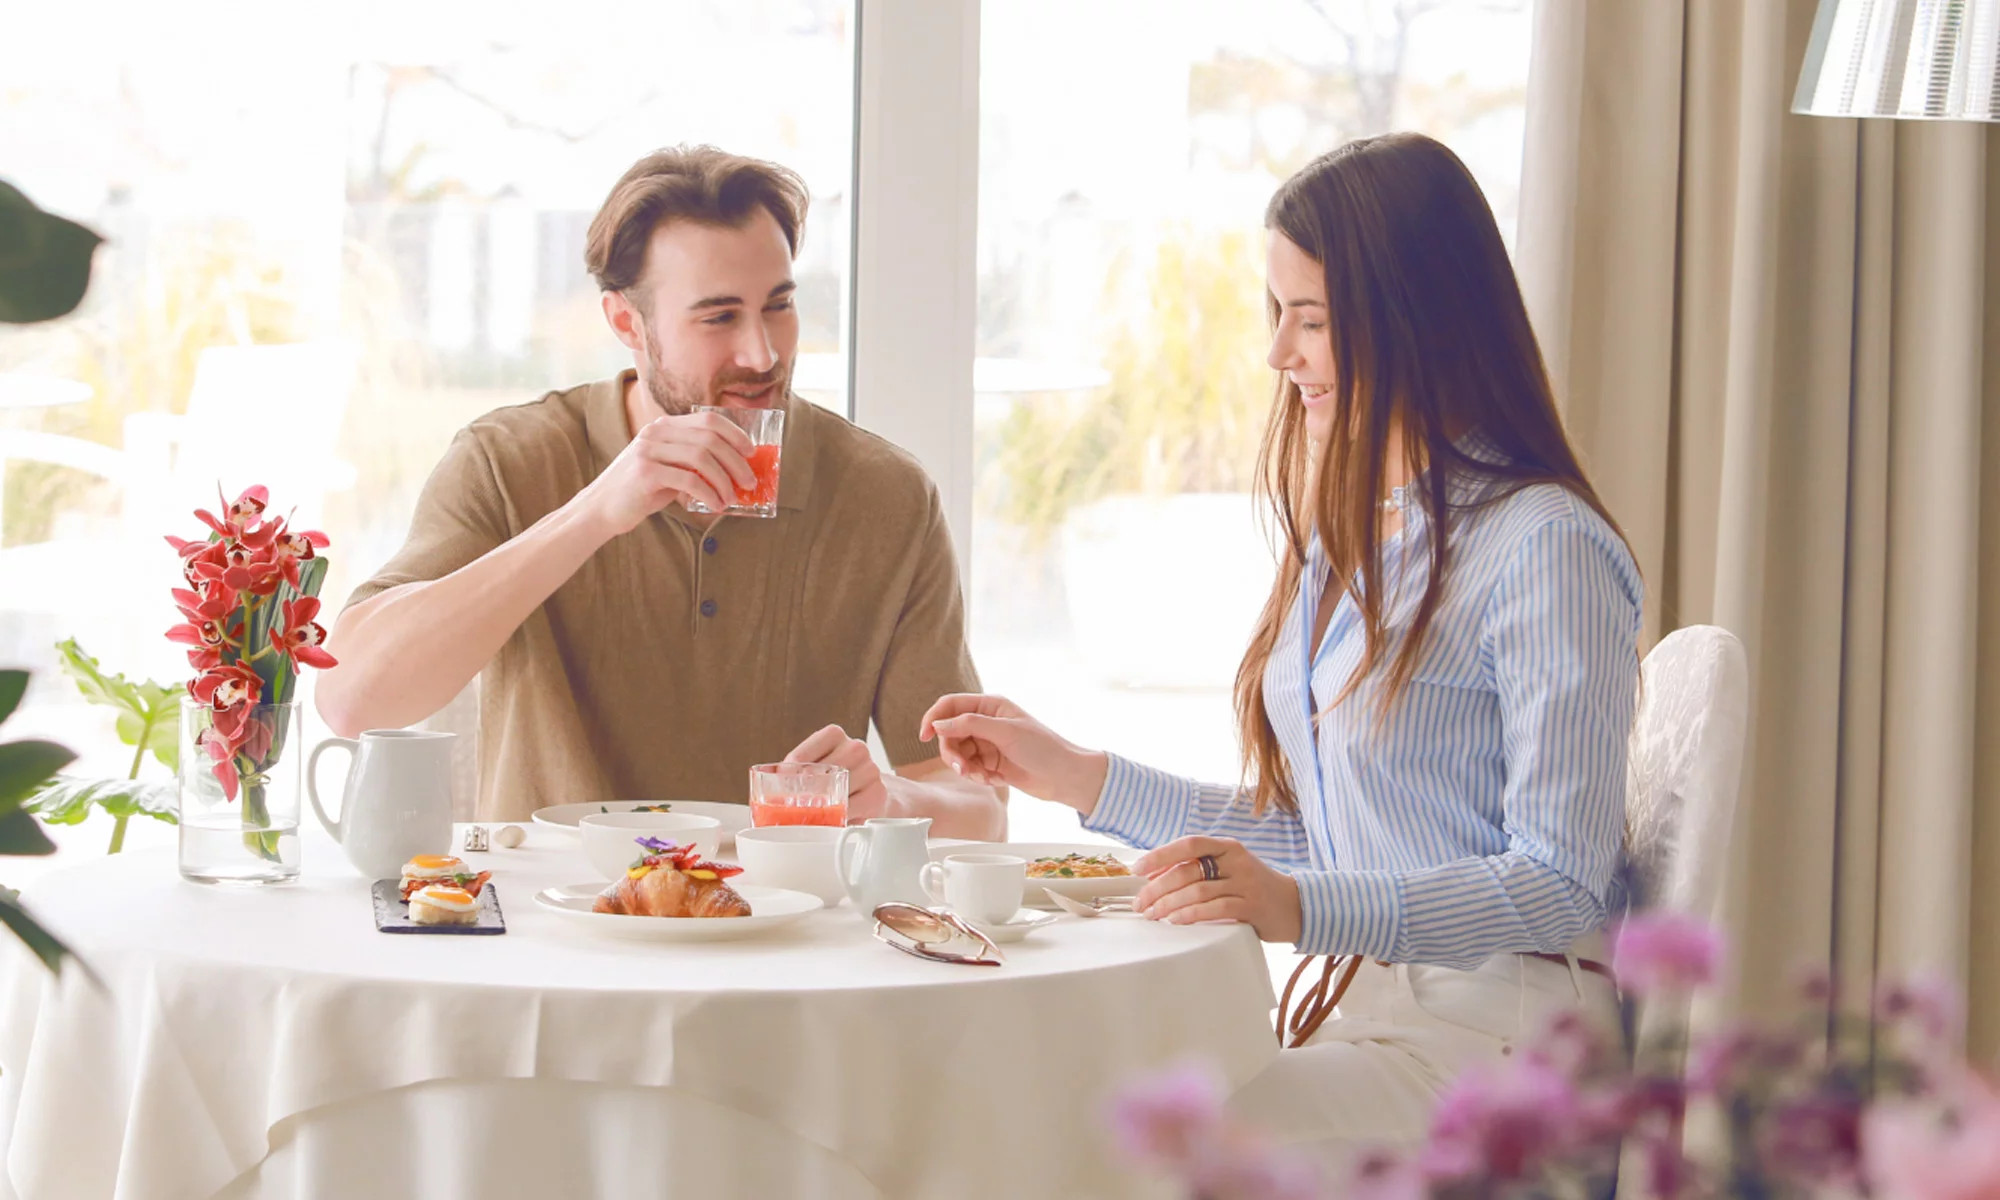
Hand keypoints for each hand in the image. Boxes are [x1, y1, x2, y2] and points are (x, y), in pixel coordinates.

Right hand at [575, 412, 757, 535]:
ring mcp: (648, 450)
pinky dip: (709, 493)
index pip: (709, 419)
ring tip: (732, 498)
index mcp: (664, 426)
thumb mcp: (670, 468)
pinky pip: (689, 480)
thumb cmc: (641, 491)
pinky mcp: (645, 472)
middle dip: (736, 461)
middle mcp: (656, 432)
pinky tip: (715, 505)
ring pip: (702, 458)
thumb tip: (736, 469)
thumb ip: (694, 463)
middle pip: (710, 438)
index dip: (735, 434)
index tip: (752, 453)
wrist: (602, 508)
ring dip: (724, 480)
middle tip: (749, 482)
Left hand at [784, 724, 887, 821]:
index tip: (779, 788)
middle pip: (821, 773)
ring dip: (820, 805)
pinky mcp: (878, 794)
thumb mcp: (816, 767)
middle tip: (790, 806)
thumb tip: (768, 779)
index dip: (787, 775)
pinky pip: (852, 807)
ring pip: (837, 790)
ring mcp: (870, 769)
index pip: (802, 755)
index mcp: (834, 735)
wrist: (871, 792)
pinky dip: (838, 816)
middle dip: (803, 792)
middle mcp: (855, 748)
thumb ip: (794, 771)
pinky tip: (831, 819)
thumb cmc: (835, 779)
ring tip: (809, 814)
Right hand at [918, 693, 1106, 811]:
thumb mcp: (1006, 732)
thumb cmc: (1043, 748)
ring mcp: (988, 743)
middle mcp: (986, 722)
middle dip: (953, 753)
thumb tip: (939, 724)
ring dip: (965, 768)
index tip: (924, 737)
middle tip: (963, 769)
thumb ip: (970, 724)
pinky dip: (977, 776)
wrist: (1064, 777)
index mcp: (990, 706)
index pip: (950, 705)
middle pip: (950, 733)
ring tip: (982, 777)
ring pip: (958, 754)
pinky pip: (970, 768)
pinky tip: (994, 780)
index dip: (934, 718)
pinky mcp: (991, 763)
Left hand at [1132, 836, 1301, 943]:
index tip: (1138, 869)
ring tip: (1153, 914)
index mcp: (1227, 846)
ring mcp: (1246, 883)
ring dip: (1169, 904)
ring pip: (1198, 891)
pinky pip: (1215, 909)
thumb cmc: (1253, 886)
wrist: (1295, 906)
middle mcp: (1237, 861)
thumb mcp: (1229, 868)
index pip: (1189, 844)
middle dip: (1158, 888)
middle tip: (1141, 903)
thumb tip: (1154, 875)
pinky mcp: (1251, 907)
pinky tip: (1176, 920)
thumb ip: (1199, 868)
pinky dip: (1191, 915)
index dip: (1160, 855)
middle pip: (1188, 871)